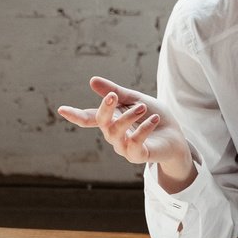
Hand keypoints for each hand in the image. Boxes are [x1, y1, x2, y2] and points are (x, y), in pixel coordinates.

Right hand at [57, 78, 193, 187]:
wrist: (176, 134)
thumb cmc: (154, 115)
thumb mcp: (135, 99)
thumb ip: (115, 92)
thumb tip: (92, 81)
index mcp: (111, 120)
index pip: (89, 118)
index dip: (75, 115)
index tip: (61, 109)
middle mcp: (113, 136)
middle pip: (101, 123)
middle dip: (105, 109)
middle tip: (113, 95)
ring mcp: (124, 147)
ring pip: (116, 133)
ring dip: (128, 117)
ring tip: (143, 107)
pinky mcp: (137, 156)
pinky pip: (134, 144)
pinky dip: (143, 129)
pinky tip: (153, 119)